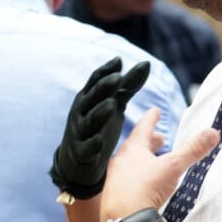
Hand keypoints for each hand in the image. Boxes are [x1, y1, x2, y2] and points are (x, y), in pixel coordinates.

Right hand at [49, 57, 151, 198]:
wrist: (75, 160)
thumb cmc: (97, 126)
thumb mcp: (112, 104)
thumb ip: (127, 86)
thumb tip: (146, 64)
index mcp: (88, 99)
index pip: (95, 81)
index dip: (105, 71)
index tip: (118, 61)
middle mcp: (80, 113)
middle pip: (91, 98)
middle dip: (102, 88)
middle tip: (117, 78)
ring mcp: (78, 132)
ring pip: (88, 121)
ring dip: (99, 113)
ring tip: (112, 105)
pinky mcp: (80, 153)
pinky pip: (86, 148)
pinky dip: (92, 144)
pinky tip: (100, 141)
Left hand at [101, 108, 219, 218]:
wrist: (124, 219)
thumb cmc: (145, 188)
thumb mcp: (173, 166)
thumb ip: (192, 150)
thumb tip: (212, 132)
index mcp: (132, 150)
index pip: (143, 128)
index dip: (151, 119)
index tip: (155, 111)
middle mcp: (120, 161)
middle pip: (135, 146)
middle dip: (149, 141)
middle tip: (159, 138)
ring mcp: (115, 179)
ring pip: (129, 164)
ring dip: (142, 160)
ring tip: (153, 161)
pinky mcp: (114, 195)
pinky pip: (126, 180)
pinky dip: (136, 177)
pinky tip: (143, 184)